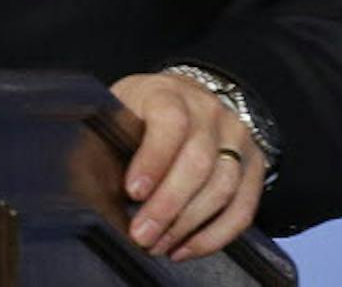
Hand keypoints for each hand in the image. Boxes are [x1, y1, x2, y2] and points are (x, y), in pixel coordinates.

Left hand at [110, 71, 264, 262]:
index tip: (133, 192)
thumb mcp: (119, 111)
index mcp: (170, 93)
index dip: (153, 159)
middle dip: (168, 206)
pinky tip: (186, 248)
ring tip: (158, 245)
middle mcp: (210, 112)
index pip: (170, 123)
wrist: (184, 98)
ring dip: (188, 226)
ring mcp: (237, 138)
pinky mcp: (254, 165)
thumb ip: (109, 142)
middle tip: (142, 235)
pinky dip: (215, 236)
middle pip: (198, 163)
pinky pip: (243, 208)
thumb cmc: (142, 111)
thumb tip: (86, 184)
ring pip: (223, 188)